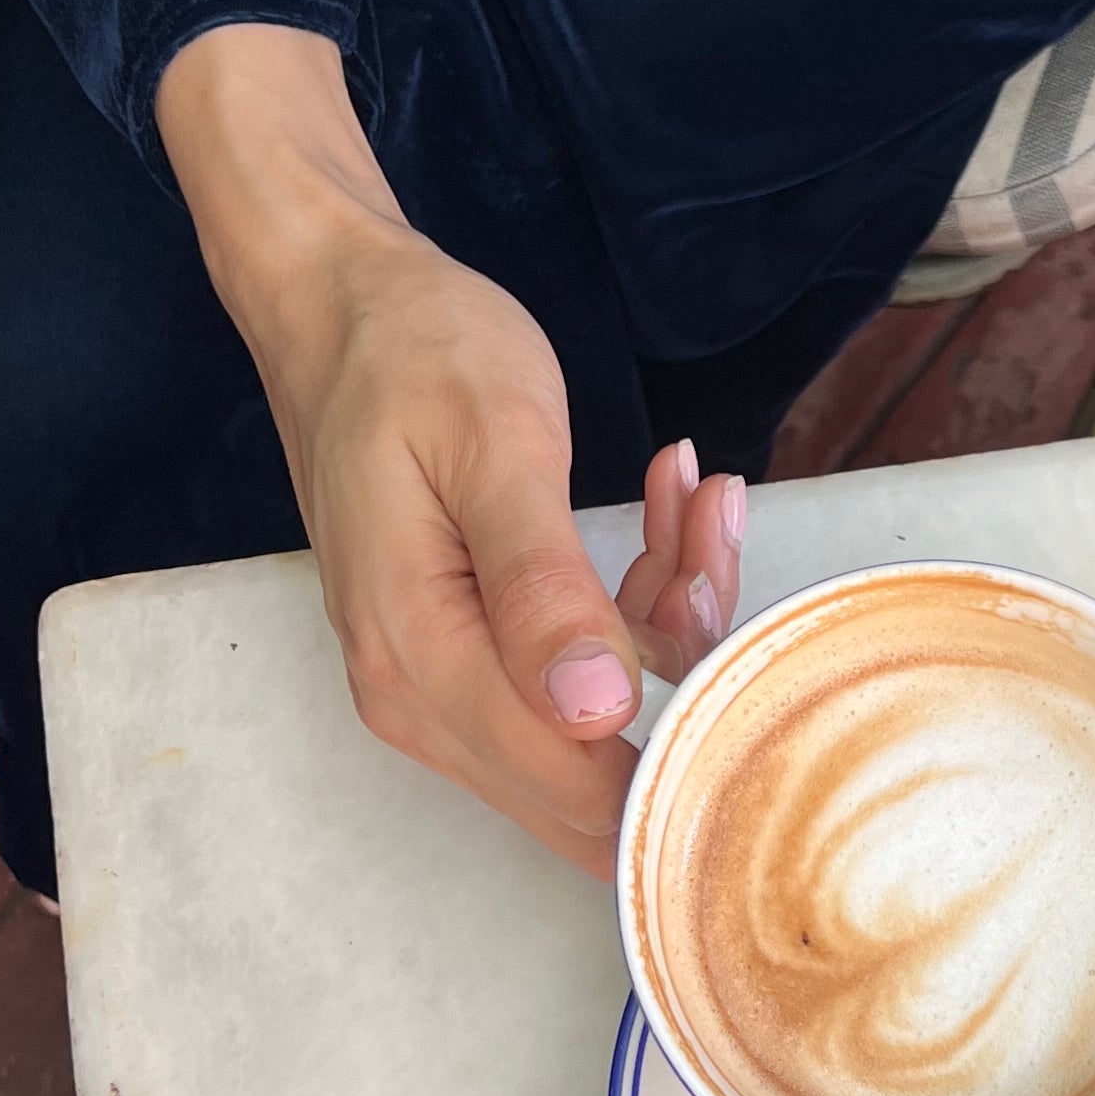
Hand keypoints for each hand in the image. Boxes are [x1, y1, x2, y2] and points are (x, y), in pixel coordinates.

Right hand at [155, 22, 746, 874]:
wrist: (338, 305)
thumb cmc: (416, 355)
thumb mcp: (497, 447)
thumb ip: (540, 585)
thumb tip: (592, 711)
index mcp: (422, 659)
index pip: (578, 789)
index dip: (683, 760)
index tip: (756, 662)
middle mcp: (419, 700)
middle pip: (598, 772)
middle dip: (688, 675)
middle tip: (717, 535)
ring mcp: (438, 682)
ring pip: (600, 718)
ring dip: (672, 614)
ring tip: (699, 495)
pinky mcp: (464, 650)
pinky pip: (578, 669)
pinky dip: (639, 598)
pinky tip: (668, 502)